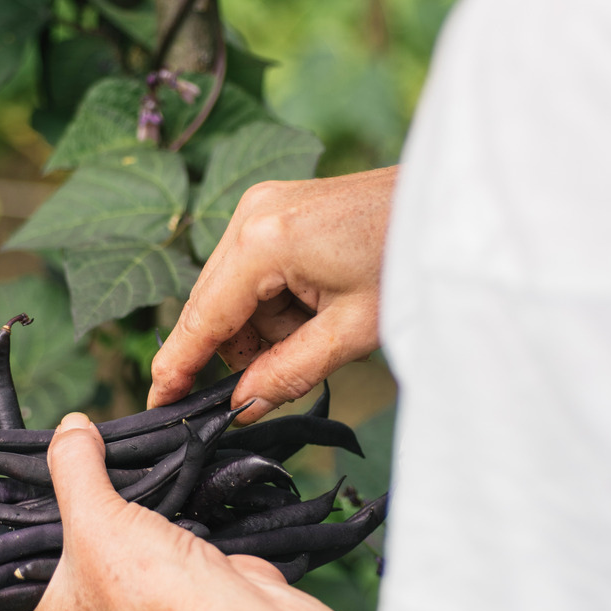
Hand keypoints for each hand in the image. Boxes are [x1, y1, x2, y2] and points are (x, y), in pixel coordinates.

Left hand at [9, 413, 293, 610]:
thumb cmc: (147, 583)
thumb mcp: (93, 513)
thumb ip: (73, 466)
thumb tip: (70, 425)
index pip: (0, 587)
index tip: (5, 502)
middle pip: (53, 566)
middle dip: (59, 521)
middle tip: (54, 476)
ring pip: (101, 561)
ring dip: (105, 523)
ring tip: (97, 475)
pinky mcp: (164, 606)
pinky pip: (141, 562)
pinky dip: (141, 532)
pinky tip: (141, 496)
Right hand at [149, 166, 397, 422]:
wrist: (452, 209)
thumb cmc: (410, 263)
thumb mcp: (350, 333)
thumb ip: (286, 372)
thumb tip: (240, 405)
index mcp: (263, 241)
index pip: (202, 318)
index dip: (178, 367)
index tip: (158, 403)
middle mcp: (250, 214)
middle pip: (214, 305)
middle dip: (242, 348)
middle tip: (283, 373)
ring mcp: (262, 205)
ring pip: (235, 292)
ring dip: (266, 326)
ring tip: (324, 326)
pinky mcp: (278, 207)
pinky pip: (254, 270)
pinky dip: (277, 301)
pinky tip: (319, 304)